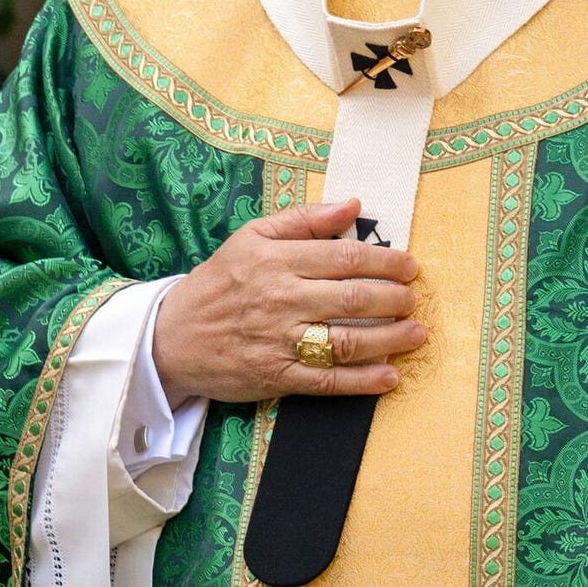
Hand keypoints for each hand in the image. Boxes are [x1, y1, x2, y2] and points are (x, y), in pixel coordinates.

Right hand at [152, 198, 423, 412]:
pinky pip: (328, 381)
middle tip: (414, 299)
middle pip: (354, 298)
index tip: (410, 266)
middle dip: (394, 299)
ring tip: (416, 334)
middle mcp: (281, 299)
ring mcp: (280, 341)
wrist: (171, 336)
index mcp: (277, 260)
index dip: (386, 261)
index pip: (346, 257)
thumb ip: (303, 219)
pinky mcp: (276, 377)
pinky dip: (364, 381)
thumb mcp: (251, 237)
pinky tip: (390, 376)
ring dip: (390, 339)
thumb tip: (352, 205)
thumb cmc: (218, 282)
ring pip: (347, 340)